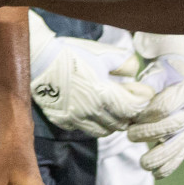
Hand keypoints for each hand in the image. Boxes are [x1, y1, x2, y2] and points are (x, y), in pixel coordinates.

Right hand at [28, 14, 151, 136]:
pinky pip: (85, 129)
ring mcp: (76, 119)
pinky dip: (94, 123)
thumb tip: (136, 71)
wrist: (38, 59)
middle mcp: (92, 112)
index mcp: (104, 95)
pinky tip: (92, 110)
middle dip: (130, 113)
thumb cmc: (71, 54)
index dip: (143, 100)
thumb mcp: (102, 54)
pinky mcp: (63, 121)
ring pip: (105, 131)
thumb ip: (124, 64)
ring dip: (113, 121)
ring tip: (113, 107)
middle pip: (122, 123)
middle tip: (131, 100)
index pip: (134, 108)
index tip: (145, 91)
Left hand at [119, 34, 183, 177]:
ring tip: (144, 163)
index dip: (150, 113)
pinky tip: (157, 174)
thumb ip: (143, 88)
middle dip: (151, 133)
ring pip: (180, 143)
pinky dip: (169, 166)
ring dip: (161, 156)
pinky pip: (181, 153)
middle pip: (174, 125)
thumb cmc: (160, 75)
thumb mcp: (152, 75)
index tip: (134, 117)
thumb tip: (127, 103)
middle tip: (130, 136)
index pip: (168, 104)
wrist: (179, 74)